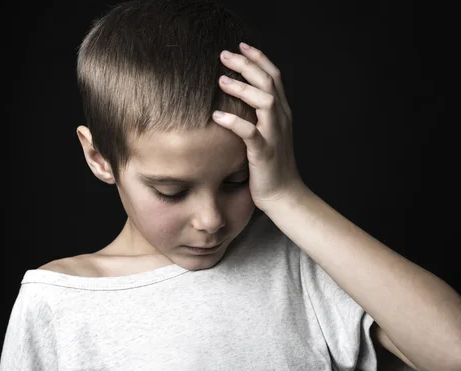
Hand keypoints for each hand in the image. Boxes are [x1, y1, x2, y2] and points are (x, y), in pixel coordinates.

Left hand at [212, 42, 305, 209]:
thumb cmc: (270, 165)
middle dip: (247, 65)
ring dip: (243, 88)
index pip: (274, 77)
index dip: (259, 58)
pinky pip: (250, 133)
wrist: (284, 195)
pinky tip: (217, 115)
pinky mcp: (264, 153)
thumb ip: (257, 115)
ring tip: (221, 80)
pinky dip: (234, 122)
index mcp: (282, 113)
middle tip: (224, 55)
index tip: (240, 45)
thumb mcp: (267, 134)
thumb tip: (237, 99)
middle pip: (269, 82)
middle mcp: (281, 120)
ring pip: (265, 101)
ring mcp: (274, 135)